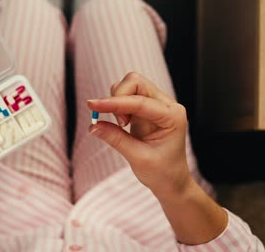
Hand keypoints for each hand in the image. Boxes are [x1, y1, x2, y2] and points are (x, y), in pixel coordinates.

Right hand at [87, 72, 191, 198]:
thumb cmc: (162, 172)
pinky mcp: (146, 108)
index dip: (114, 103)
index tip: (92, 105)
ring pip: (130, 86)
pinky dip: (117, 105)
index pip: (140, 102)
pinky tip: (122, 123)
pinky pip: (127, 96)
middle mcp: (167, 105)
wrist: (171, 181)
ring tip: (122, 126)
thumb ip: (115, 139)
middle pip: (135, 83)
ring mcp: (156, 104)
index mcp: (172, 116)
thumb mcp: (137, 158)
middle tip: (119, 124)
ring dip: (117, 102)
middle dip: (118, 98)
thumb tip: (93, 126)